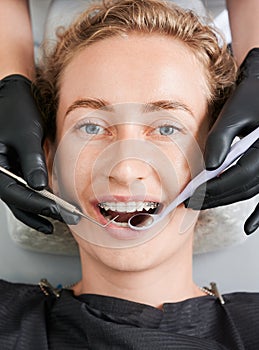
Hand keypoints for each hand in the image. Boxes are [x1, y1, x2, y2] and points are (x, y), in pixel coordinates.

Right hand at [0, 74, 78, 232]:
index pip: (15, 194)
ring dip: (39, 210)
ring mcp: (4, 172)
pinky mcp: (13, 170)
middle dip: (42, 213)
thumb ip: (33, 162)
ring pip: (20, 200)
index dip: (38, 205)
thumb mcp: (27, 134)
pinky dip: (37, 199)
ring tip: (61, 218)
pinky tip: (50, 206)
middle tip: (66, 218)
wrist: (11, 94)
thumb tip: (40, 187)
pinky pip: (23, 190)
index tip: (58, 210)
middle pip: (17, 202)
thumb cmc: (15, 109)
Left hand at [186, 48, 258, 234]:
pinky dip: (258, 212)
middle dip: (215, 197)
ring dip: (226, 199)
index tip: (191, 195)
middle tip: (190, 203)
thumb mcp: (235, 112)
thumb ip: (221, 139)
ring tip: (202, 204)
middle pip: (243, 188)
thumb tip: (208, 167)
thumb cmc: (254, 92)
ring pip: (250, 191)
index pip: (237, 176)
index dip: (213, 188)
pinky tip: (249, 226)